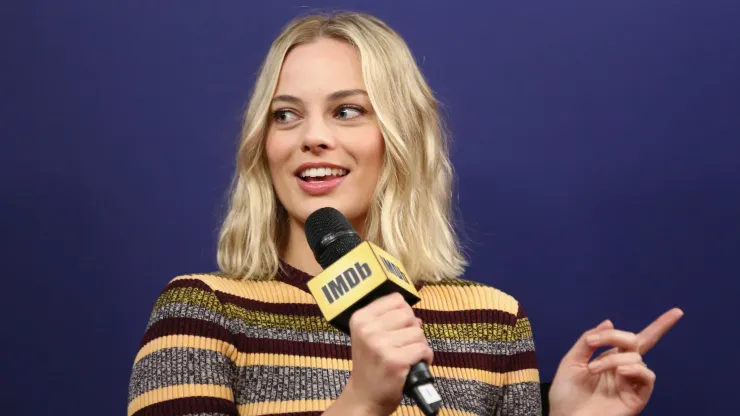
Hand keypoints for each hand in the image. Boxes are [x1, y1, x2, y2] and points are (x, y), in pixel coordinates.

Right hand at [337, 293, 432, 415]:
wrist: (365, 396)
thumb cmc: (371, 365)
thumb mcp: (368, 336)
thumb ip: (388, 320)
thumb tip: (416, 317)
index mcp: (360, 318)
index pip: (396, 299)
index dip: (403, 313)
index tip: (398, 328)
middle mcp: (368, 329)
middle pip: (408, 314)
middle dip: (412, 329)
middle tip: (403, 344)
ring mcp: (381, 345)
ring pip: (418, 332)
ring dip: (419, 345)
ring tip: (407, 355)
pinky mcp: (395, 361)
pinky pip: (423, 349)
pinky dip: (425, 357)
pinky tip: (414, 364)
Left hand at [549, 308, 683, 415]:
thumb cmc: (565, 393)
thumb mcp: (571, 361)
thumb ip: (588, 341)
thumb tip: (609, 322)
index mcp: (610, 359)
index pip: (636, 340)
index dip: (659, 326)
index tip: (677, 312)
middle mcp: (624, 369)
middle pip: (636, 342)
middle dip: (615, 336)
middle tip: (593, 343)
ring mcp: (631, 384)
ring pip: (636, 359)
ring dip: (613, 359)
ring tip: (593, 370)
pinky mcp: (637, 398)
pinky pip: (648, 378)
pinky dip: (635, 369)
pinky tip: (618, 372)